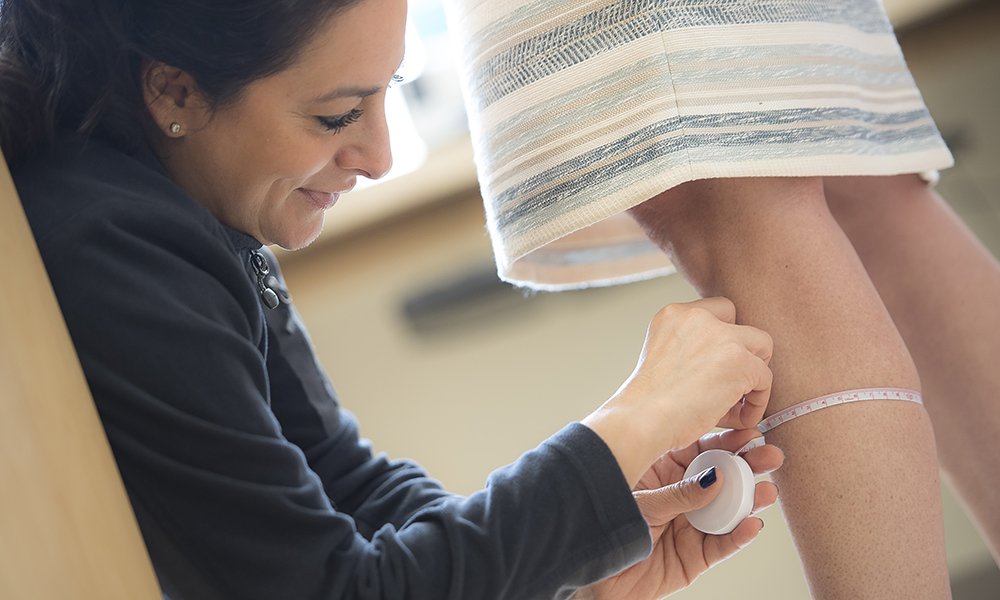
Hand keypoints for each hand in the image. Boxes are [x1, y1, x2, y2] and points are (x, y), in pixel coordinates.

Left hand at [575, 429, 782, 599]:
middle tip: (772, 457)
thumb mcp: (642, 502)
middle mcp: (680, 497)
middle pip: (721, 478)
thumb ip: (679, 493)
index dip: (726, 443)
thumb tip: (717, 477)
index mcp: (662, 473)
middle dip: (747, 467)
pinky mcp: (694, 557)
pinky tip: (752, 524)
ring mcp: (689, 526)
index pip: (700, 452)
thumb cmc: (605, 527)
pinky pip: (721, 545)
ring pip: (727, 511)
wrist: (594, 577)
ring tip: (767, 492)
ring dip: (750, 501)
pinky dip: (738, 536)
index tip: (750, 435)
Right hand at [583, 297, 772, 485]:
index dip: (724, 339)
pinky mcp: (740, 361)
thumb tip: (720, 366)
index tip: (718, 367)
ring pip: (762, 347)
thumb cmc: (646, 403)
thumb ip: (689, 350)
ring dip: (752, 377)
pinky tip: (736, 419)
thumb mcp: (662, 359)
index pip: (718, 311)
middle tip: (730, 386)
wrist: (642, 418)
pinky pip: (765, 379)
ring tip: (734, 404)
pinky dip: (756, 403)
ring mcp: (722, 337)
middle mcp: (698, 317)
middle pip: (743, 327)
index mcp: (674, 314)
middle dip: (744, 356)